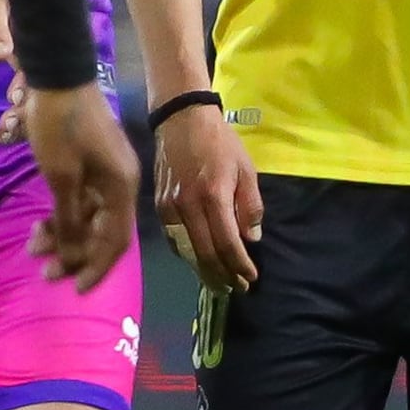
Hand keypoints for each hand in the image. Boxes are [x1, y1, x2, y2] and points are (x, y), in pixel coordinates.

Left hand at [24, 81, 139, 289]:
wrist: (58, 77)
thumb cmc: (59, 127)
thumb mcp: (60, 177)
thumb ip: (69, 218)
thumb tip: (72, 255)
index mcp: (122, 188)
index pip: (115, 241)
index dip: (95, 267)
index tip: (75, 289)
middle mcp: (120, 185)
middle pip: (101, 232)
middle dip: (74, 254)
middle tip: (44, 272)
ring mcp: (106, 174)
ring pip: (88, 217)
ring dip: (63, 235)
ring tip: (32, 247)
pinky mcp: (91, 165)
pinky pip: (80, 200)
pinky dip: (61, 214)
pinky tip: (39, 226)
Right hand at [155, 98, 261, 290]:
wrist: (181, 119)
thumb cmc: (220, 143)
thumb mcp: (246, 170)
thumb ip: (250, 206)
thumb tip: (251, 238)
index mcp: (214, 197)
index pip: (227, 243)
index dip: (240, 265)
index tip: (251, 279)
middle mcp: (188, 206)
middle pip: (204, 253)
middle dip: (222, 275)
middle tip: (236, 290)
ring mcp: (169, 207)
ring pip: (185, 249)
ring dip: (203, 269)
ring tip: (218, 283)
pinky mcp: (159, 204)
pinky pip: (173, 237)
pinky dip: (186, 253)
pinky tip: (196, 260)